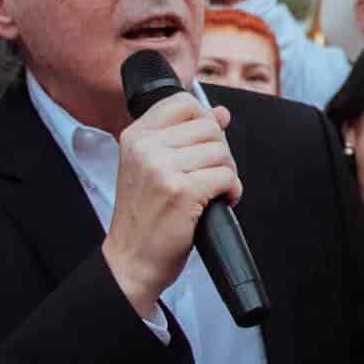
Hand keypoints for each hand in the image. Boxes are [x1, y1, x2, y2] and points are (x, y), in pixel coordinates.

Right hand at [102, 95, 241, 317]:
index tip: (204, 145)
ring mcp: (162, 169)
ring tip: (213, 191)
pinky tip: (220, 201)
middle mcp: (145, 148)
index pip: (183, 103)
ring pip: (221, 152)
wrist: (131, 260)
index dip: (204, 121)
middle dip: (220, 152)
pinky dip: (232, 191)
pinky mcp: (182, 192)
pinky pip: (227, 176)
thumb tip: (221, 113)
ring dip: (227, 173)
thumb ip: (186, 136)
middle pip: (209, 128)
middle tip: (210, 176)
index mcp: (135, 136)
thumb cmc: (146, 216)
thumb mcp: (154, 167)